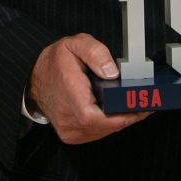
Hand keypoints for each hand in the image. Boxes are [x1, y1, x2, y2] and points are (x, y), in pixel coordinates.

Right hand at [27, 34, 152, 144]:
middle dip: (129, 114)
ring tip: (133, 104)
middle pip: (109, 126)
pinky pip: (98, 133)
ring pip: (106, 131)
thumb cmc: (55, 62)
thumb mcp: (75, 44)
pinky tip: (116, 111)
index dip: (125, 114)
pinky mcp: (72, 136)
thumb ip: (96, 52)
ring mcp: (70, 131)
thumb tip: (113, 72)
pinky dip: (110, 123)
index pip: (100, 117)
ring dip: (121, 119)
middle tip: (146, 101)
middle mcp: (69, 120)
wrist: (34, 78)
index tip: (142, 105)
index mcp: (71, 97)